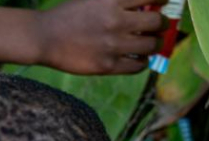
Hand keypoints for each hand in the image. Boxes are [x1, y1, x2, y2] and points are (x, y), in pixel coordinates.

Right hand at [36, 0, 167, 74]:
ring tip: (151, 44)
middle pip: (157, 22)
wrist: (44, 37)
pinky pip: (137, 66)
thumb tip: (143, 7)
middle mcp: (116, 21)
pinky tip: (139, 58)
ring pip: (151, 46)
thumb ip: (117, 1)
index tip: (165, 2)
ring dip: (155, 44)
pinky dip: (142, 61)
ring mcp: (113, 45)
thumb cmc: (68, 16)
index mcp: (112, 0)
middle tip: (161, 25)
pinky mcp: (107, 65)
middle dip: (163, 23)